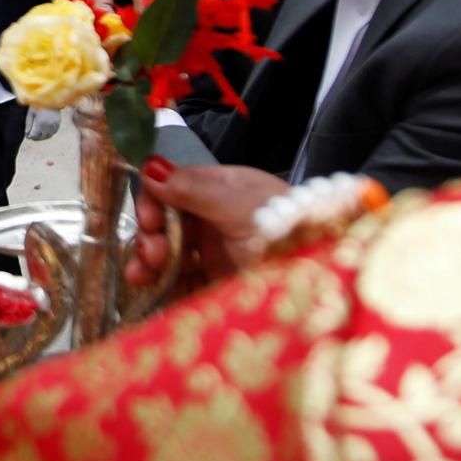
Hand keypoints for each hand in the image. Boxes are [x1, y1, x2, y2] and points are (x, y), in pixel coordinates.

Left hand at [24, 106, 62, 140]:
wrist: (51, 97)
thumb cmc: (38, 104)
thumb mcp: (31, 113)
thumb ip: (28, 124)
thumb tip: (27, 134)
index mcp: (40, 123)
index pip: (34, 136)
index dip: (30, 136)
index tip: (27, 135)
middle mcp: (48, 126)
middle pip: (41, 137)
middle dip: (35, 137)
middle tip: (31, 135)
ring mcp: (54, 125)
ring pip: (48, 136)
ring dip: (42, 136)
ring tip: (38, 134)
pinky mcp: (58, 123)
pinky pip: (53, 132)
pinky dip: (49, 133)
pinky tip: (45, 131)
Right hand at [124, 162, 289, 290]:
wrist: (320, 271)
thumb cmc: (283, 225)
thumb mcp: (236, 201)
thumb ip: (191, 187)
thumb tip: (149, 166)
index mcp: (220, 190)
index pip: (171, 190)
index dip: (153, 204)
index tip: (150, 221)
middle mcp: (215, 219)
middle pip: (166, 225)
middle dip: (150, 237)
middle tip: (152, 254)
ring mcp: (216, 254)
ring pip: (169, 256)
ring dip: (149, 264)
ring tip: (140, 277)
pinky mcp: (218, 285)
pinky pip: (182, 285)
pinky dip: (164, 288)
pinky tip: (153, 294)